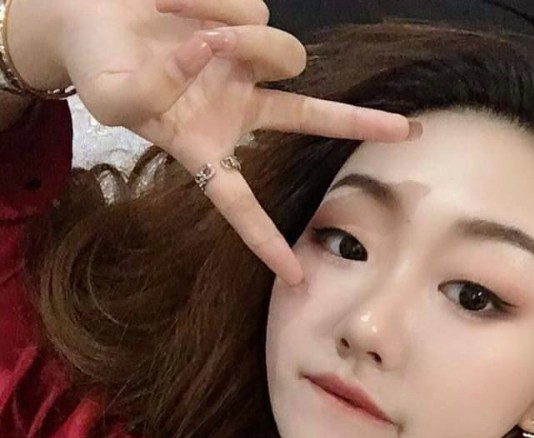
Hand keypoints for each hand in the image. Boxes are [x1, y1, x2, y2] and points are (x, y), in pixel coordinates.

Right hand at [48, 0, 411, 283]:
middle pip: (313, 119)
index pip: (241, 205)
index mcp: (208, 147)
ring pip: (282, 53)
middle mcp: (240, 110)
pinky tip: (177, 5)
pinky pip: (250, 12)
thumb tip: (201, 56)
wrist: (89, 13)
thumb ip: (142, 95)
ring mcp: (246, 66)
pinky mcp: (244, 22)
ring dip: (238, 42)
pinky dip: (211, 4)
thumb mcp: (110, 98)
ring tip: (185, 29)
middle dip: (361, 124)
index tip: (295, 278)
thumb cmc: (96, 66)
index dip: (264, 241)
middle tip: (409, 131)